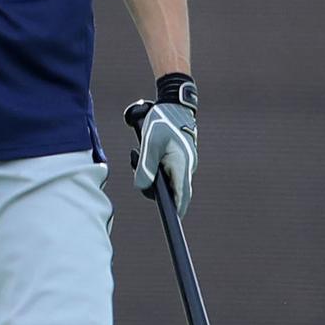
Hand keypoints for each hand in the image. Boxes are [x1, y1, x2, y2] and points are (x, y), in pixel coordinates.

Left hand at [133, 102, 197, 217]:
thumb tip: (142, 186)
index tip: (173, 221)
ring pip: (169, 179)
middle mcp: (186, 167)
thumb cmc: (161, 121)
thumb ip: (146, 166)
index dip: (177, 210)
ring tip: (138, 153)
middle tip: (138, 165)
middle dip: (156, 188)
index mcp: (181, 165)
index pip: (182, 196)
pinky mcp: (178, 157)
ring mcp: (183, 162)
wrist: (173, 104)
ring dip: (154, 175)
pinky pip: (167, 169)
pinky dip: (155, 167)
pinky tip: (143, 152)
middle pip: (174, 190)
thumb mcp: (149, 142)